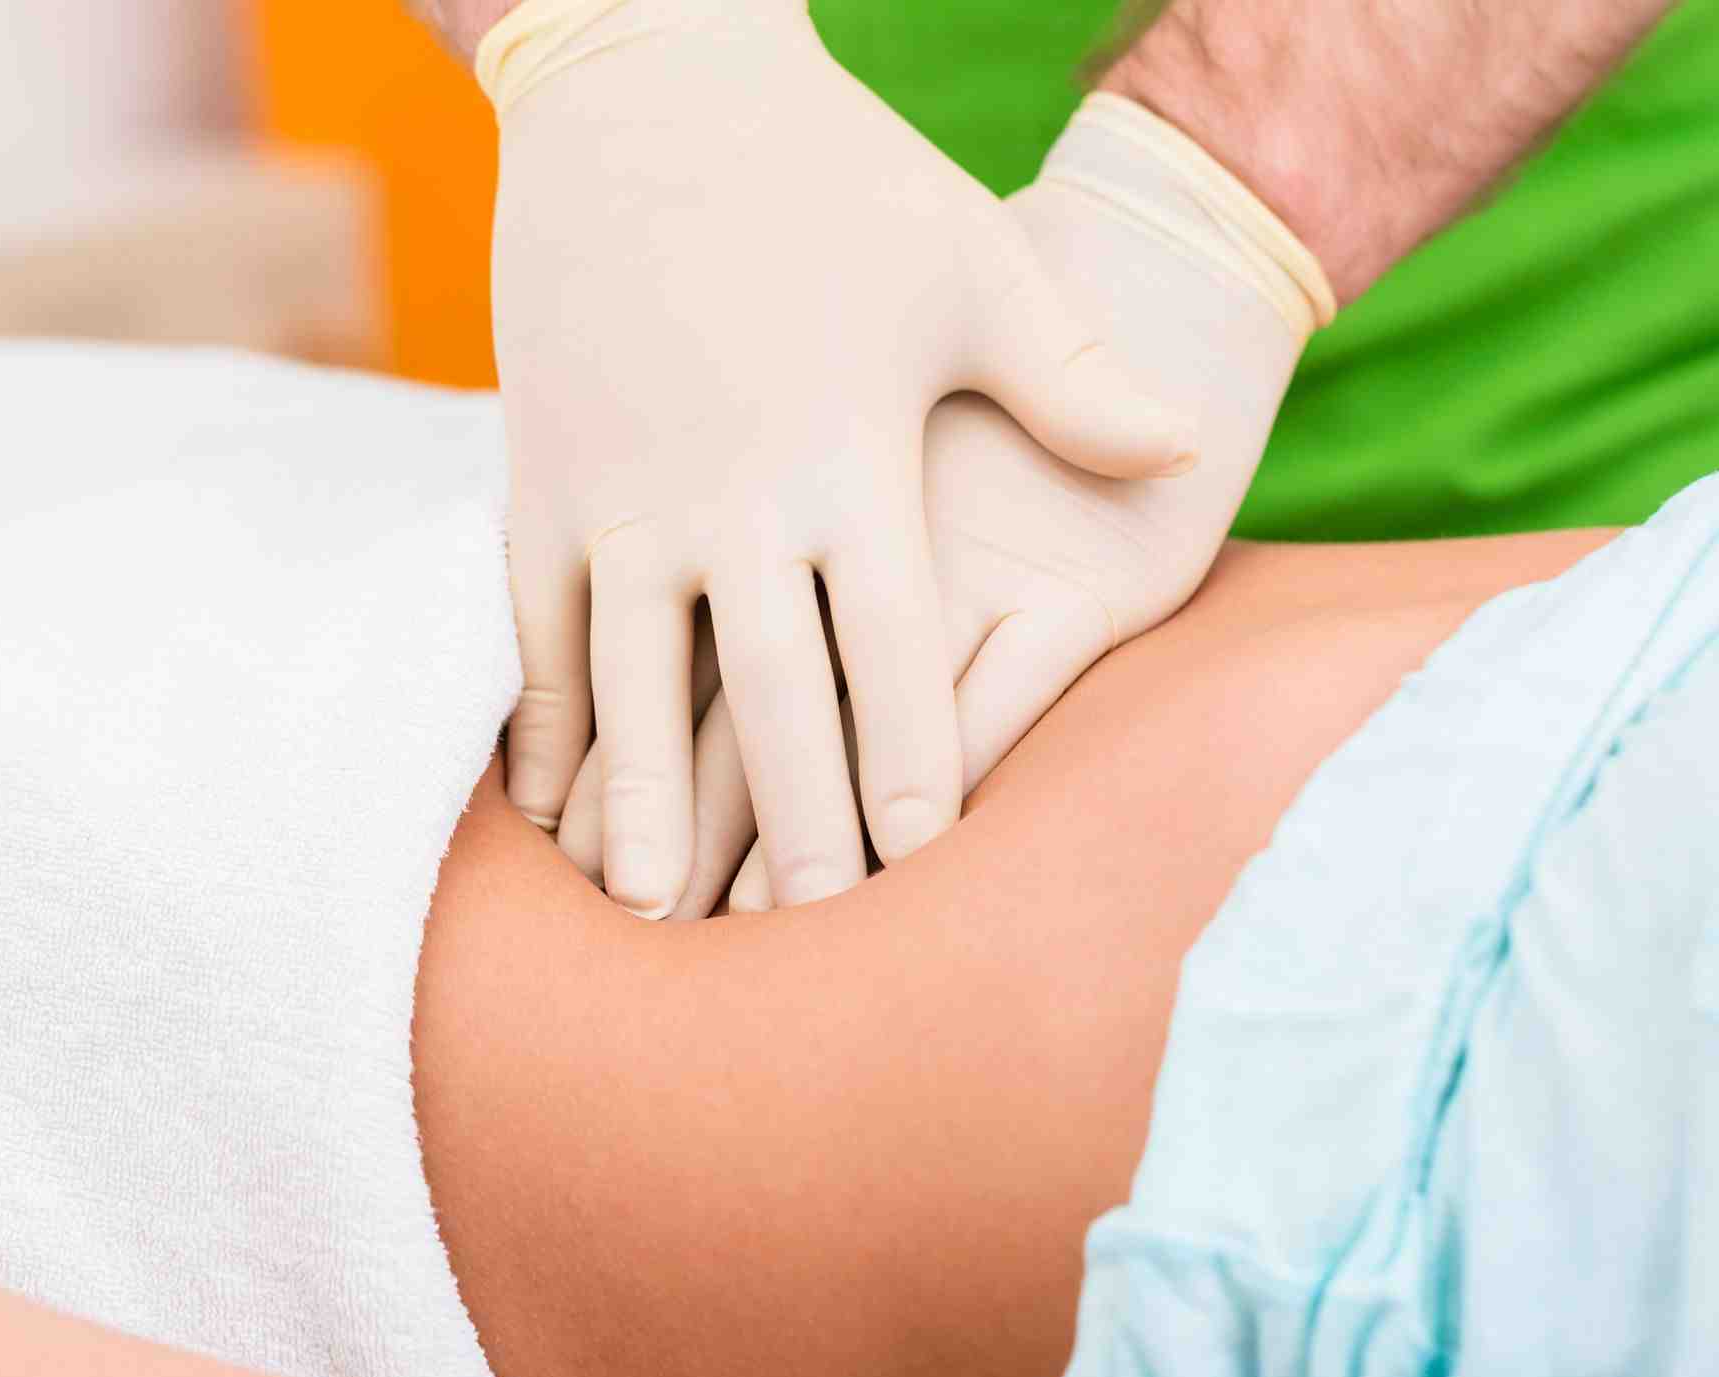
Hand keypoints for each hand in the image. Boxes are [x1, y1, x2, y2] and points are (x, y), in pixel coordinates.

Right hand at [554, 93, 1332, 915]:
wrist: (645, 82)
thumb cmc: (835, 178)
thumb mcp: (973, 264)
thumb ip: (1071, 379)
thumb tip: (1180, 453)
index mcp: (849, 464)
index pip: (889, 661)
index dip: (909, 778)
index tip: (924, 879)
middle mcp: (729, 497)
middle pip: (769, 704)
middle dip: (790, 835)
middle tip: (807, 948)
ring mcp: (621, 492)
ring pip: (636, 689)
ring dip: (644, 812)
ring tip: (657, 913)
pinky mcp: (540, 475)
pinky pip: (538, 629)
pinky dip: (545, 725)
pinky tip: (551, 808)